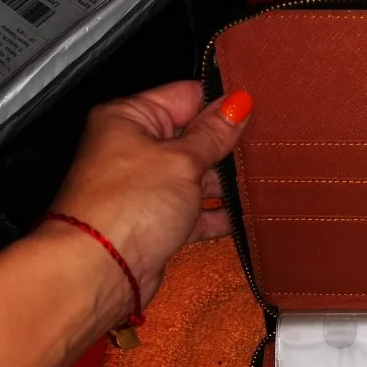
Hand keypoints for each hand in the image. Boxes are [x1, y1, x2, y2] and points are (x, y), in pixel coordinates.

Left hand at [48, 81, 252, 317]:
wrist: (102, 269)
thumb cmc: (127, 206)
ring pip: (196, 177)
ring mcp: (146, 188)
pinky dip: (218, 214)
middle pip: (192, 138)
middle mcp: (134, 149)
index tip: (256, 110)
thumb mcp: (182, 159)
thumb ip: (213, 134)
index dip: (220, 103)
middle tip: (264, 148)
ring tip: (261, 181)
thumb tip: (237, 105)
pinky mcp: (157, 222)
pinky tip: (245, 215)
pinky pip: (195, 212)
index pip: (184, 97)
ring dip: (225, 183)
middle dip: (226, 146)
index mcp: (130, 118)